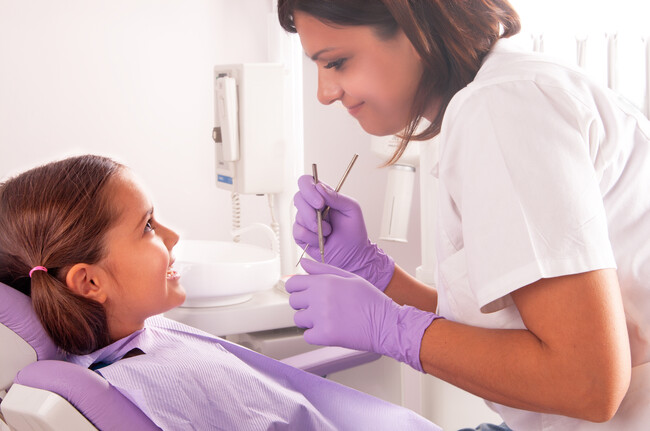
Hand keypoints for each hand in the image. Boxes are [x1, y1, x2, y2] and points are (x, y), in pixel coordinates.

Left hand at [285, 259, 440, 370]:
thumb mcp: (349, 277)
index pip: (292, 283)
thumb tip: (303, 263)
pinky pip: (307, 336)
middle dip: (303, 304)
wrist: (386, 324)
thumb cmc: (371, 300)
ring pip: (299, 319)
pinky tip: (331, 329)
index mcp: (325, 281)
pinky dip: (316, 335)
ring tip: (328, 319)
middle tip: (320, 308)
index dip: (296, 288)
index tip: (303, 294)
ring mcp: (321, 317)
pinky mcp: (324, 336)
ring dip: (309, 320)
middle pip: (293, 301)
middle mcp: (320, 297)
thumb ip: (323, 269)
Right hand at [293, 174, 394, 289]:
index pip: (306, 182)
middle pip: (298, 197)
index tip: (321, 203)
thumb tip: (319, 187)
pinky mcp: (300, 235)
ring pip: (298, 216)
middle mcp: (311, 206)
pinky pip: (298, 232)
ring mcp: (304, 220)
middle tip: (324, 221)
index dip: (309, 189)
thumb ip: (336, 197)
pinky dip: (311, 237)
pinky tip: (321, 240)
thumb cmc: (354, 231)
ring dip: (316, 227)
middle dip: (311, 211)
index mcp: (323, 196)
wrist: (352, 255)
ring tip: (328, 233)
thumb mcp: (351, 209)